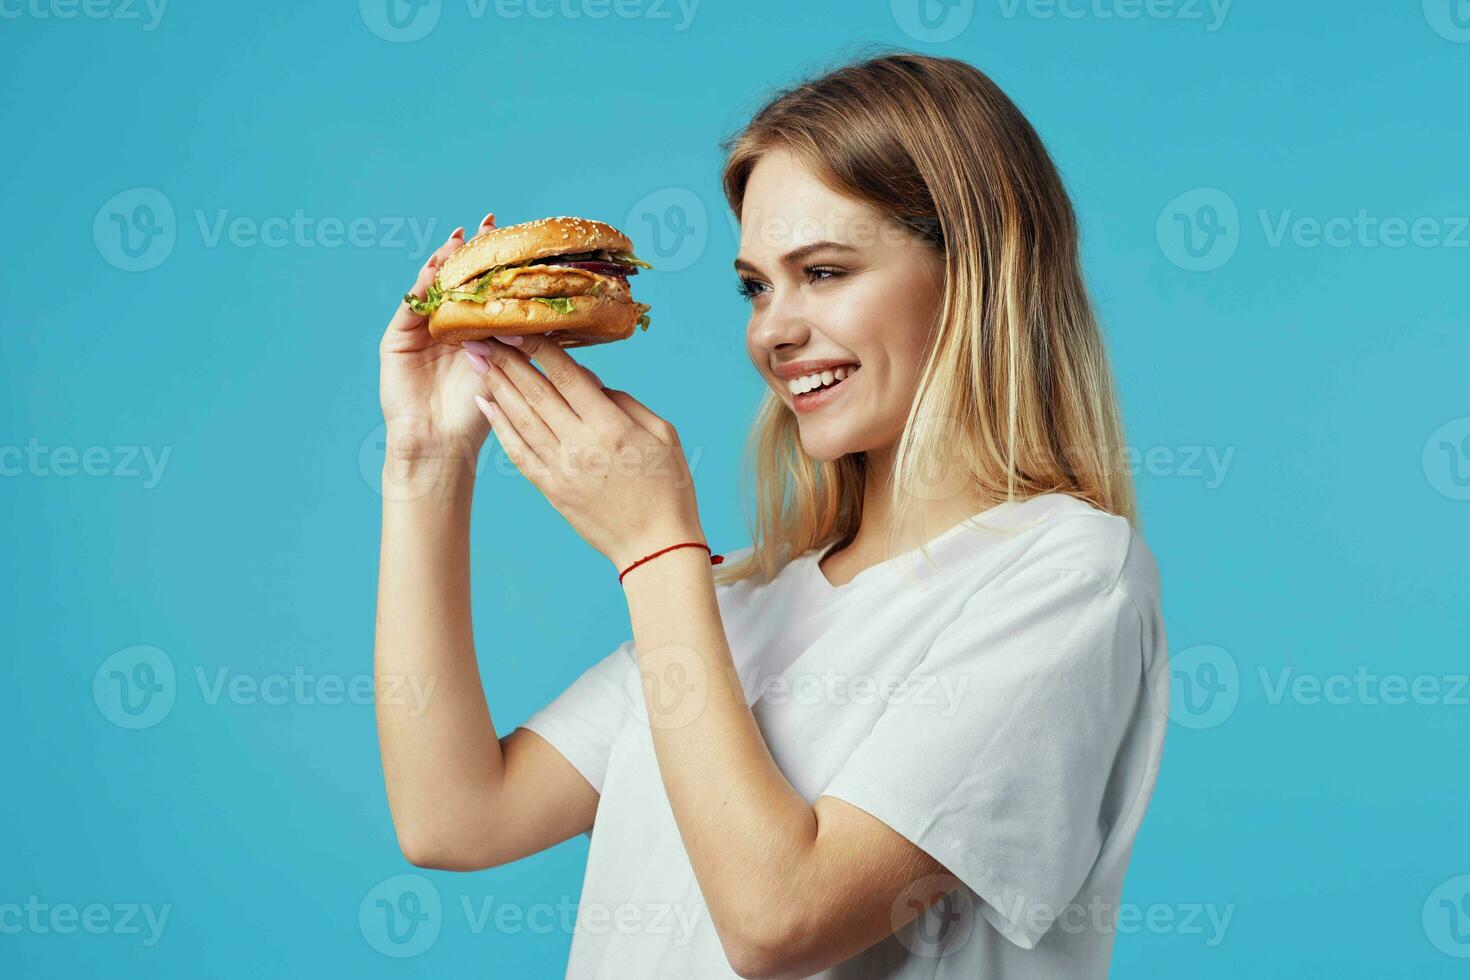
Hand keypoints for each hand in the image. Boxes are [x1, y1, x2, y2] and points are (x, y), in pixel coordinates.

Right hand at [378, 213, 497, 469]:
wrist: (442, 444)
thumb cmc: (477, 413)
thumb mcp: (505, 369)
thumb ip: (519, 339)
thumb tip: (551, 310)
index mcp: (472, 332)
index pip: (484, 288)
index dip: (495, 264)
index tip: (514, 237)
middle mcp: (445, 326)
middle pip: (457, 280)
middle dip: (471, 252)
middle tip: (488, 224)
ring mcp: (419, 331)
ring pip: (432, 288)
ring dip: (445, 262)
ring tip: (460, 240)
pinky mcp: (396, 339)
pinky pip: (409, 307)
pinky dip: (421, 288)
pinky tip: (435, 271)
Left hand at [463, 334, 706, 571]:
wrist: (655, 546)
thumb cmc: (668, 487)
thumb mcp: (662, 434)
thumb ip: (624, 401)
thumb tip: (587, 379)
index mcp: (611, 427)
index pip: (567, 376)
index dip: (540, 348)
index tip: (519, 327)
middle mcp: (580, 445)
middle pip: (535, 393)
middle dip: (506, 360)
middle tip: (481, 335)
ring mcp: (561, 469)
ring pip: (520, 418)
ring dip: (495, 386)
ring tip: (476, 359)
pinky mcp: (551, 489)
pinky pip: (518, 452)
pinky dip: (500, 426)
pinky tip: (486, 404)